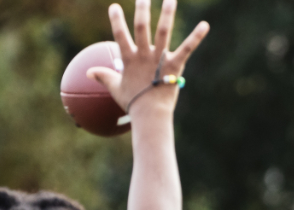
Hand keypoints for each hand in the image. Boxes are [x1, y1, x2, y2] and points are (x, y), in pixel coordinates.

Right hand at [87, 0, 209, 114]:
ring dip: (167, 14)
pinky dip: (196, 36)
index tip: (114, 7)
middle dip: (142, 10)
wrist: (151, 115)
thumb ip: (103, 76)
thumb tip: (88, 72)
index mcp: (129, 60)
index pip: (120, 35)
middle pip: (142, 28)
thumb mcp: (115, 89)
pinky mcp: (175, 65)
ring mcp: (160, 59)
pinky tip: (205, 25)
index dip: (117, 21)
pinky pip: (187, 48)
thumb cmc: (133, 103)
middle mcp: (144, 55)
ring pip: (163, 32)